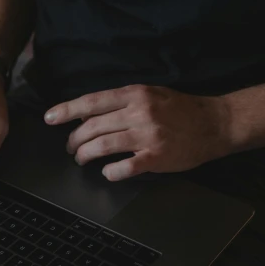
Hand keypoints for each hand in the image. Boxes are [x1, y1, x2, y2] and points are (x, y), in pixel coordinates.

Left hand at [44, 85, 232, 180]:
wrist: (214, 124)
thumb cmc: (181, 109)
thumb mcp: (151, 94)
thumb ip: (122, 102)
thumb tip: (91, 113)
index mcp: (135, 94)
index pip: (92, 102)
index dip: (67, 110)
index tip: (50, 118)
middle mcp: (139, 112)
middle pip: (92, 127)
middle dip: (74, 140)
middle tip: (70, 148)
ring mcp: (147, 135)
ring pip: (102, 145)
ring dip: (86, 155)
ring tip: (82, 159)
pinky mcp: (156, 157)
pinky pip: (124, 167)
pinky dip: (110, 171)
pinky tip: (107, 172)